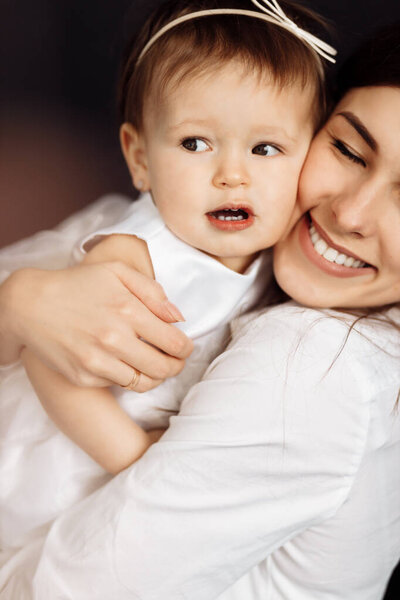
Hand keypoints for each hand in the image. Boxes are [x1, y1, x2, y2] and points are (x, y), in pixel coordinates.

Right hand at [0, 262, 192, 390]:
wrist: (30, 305)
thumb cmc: (77, 284)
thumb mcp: (116, 272)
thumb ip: (152, 292)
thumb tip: (178, 318)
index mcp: (128, 310)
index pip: (175, 342)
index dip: (186, 348)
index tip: (185, 347)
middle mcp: (115, 339)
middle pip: (164, 368)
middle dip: (177, 366)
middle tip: (176, 362)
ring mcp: (98, 361)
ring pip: (144, 383)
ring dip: (156, 377)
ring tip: (156, 367)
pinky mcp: (84, 377)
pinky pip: (118, 384)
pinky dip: (127, 377)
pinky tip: (124, 364)